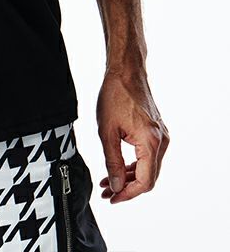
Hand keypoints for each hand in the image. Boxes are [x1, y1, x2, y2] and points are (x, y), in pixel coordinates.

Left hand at [96, 64, 169, 203]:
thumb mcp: (107, 131)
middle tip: (108, 193)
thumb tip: (115, 185)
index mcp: (151, 142)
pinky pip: (148, 156)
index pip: (144, 181)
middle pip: (148, 177)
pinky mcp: (157, 131)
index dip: (128, 194)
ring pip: (148, 167)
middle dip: (127, 188)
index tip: (113, 198)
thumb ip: (112, 161)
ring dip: (129, 177)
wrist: (126, 71)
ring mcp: (161, 136)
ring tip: (109, 182)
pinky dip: (134, 164)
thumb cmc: (115, 94)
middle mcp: (162, 141)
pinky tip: (119, 168)